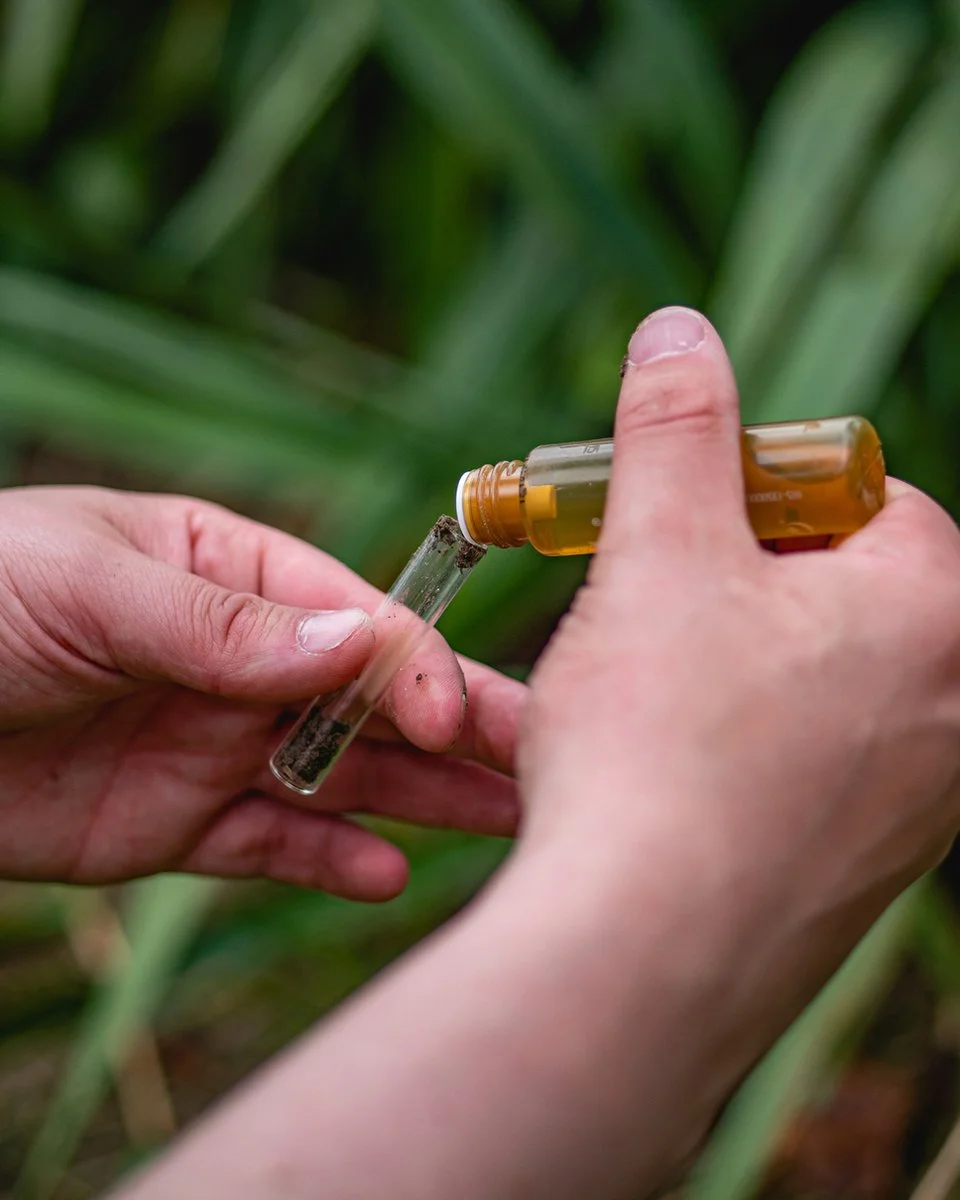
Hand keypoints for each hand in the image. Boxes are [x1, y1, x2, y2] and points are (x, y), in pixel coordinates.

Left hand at [0, 487, 520, 895]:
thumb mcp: (95, 583)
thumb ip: (227, 624)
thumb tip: (365, 639)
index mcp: (233, 572)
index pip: (355, 618)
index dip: (417, 665)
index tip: (459, 717)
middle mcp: (241, 661)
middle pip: (373, 699)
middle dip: (461, 729)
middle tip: (551, 763)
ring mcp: (214, 744)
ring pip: (343, 776)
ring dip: (423, 799)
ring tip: (506, 823)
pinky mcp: (176, 823)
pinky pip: (270, 844)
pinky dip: (328, 861)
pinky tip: (386, 874)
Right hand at [519, 306, 959, 1160]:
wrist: (641, 960)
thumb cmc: (656, 743)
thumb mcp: (658, 551)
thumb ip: (676, 428)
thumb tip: (678, 329)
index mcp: (940, 608)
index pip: (858, 495)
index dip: (748, 496)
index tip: (674, 528)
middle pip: (839, 588)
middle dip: (734, 581)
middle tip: (646, 607)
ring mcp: (924, 800)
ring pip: (815, 679)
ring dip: (726, 663)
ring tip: (641, 699)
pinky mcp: (867, 867)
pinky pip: (806, 765)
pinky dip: (736, 748)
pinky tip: (665, 775)